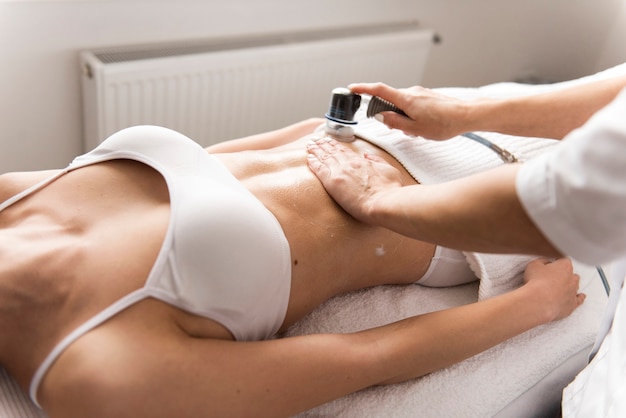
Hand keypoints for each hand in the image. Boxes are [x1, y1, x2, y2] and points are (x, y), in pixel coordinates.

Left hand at [306, 137, 402, 222]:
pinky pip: (319, 169)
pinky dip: (313, 162)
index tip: (329, 141)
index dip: (335, 145)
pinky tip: (308, 157)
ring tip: (309, 145)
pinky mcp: (332, 182)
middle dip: (322, 144)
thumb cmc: (389, 190)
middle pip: (332, 151)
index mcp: (361, 162)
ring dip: (315, 150)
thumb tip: (367, 155)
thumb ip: (376, 161)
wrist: (384, 202)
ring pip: (324, 157)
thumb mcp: (388, 169)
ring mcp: (339, 172)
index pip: (344, 151)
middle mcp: (348, 164)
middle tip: (315, 140)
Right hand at [349, 82, 469, 139]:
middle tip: (401, 128)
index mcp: (406, 99)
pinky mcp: (427, 97)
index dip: (364, 89)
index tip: (353, 88)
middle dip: (390, 115)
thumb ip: (395, 122)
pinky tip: (424, 126)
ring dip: (404, 118)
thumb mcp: (415, 129)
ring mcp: (420, 93)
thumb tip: (381, 116)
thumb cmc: (445, 123)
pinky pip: (412, 105)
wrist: (467, 115)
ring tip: (418, 130)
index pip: (379, 90)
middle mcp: (412, 92)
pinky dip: (412, 115)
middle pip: (391, 101)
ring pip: (402, 105)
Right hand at [522, 258, 585, 321]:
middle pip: (571, 273)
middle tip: (554, 276)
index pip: (564, 260)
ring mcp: (573, 291)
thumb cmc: (536, 283)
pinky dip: (579, 298)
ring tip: (561, 286)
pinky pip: (579, 300)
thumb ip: (541, 261)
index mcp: (564, 266)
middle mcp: (572, 278)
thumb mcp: (534, 265)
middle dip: (564, 274)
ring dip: (569, 285)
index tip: (552, 263)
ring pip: (575, 285)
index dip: (557, 261)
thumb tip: (545, 262)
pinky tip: (580, 296)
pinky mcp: (572, 304)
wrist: (539, 302)